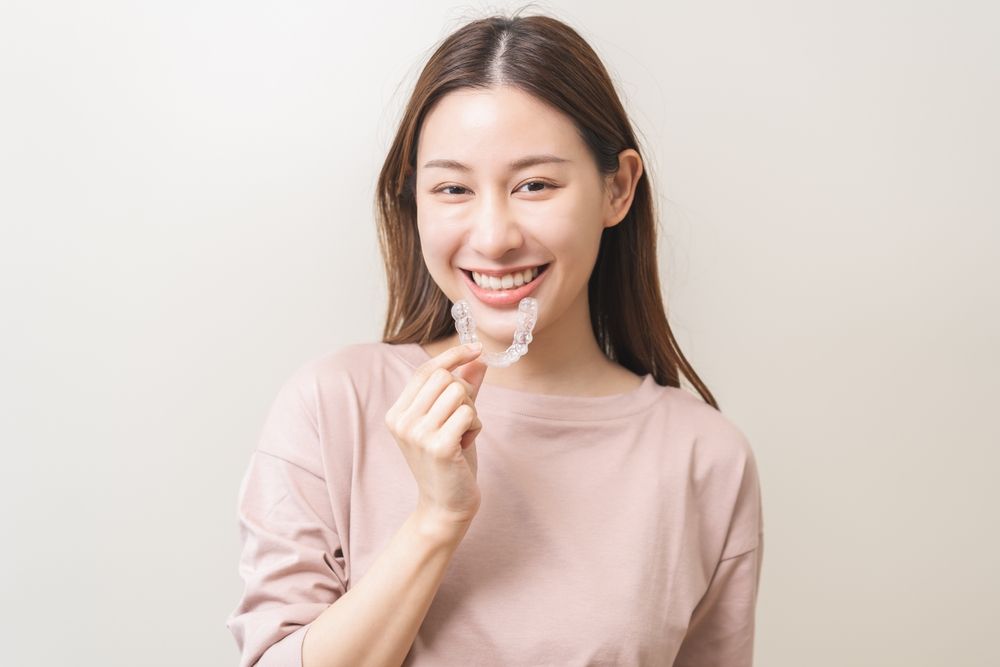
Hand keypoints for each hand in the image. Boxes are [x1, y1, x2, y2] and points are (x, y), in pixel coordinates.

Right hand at [384, 343, 487, 527]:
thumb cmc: (450, 462)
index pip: (425, 370)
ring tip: (463, 435)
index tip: (476, 347)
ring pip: (459, 393)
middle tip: (463, 421)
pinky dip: (476, 426)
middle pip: (445, 378)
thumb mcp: (452, 420)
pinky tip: (465, 445)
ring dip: (471, 412)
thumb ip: (463, 388)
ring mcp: (417, 434)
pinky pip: (469, 413)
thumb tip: (477, 358)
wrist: (446, 506)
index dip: (452, 355)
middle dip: (465, 394)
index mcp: (397, 413)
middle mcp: (402, 421)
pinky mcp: (438, 446)